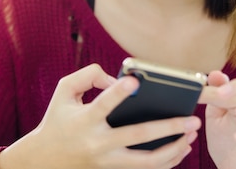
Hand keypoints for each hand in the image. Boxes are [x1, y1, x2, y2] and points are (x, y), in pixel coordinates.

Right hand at [0, 63, 201, 168]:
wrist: (44, 160)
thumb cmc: (57, 119)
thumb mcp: (64, 91)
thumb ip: (87, 75)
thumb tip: (114, 77)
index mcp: (84, 120)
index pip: (103, 105)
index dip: (118, 92)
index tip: (135, 80)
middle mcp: (97, 142)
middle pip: (137, 136)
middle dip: (167, 127)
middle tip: (191, 119)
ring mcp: (107, 160)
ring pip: (146, 161)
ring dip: (173, 150)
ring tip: (191, 136)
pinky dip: (165, 162)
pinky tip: (180, 149)